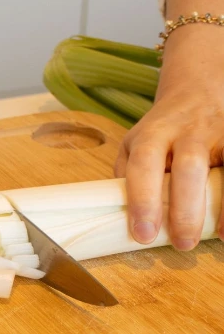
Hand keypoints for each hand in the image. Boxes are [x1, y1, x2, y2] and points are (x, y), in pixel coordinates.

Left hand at [115, 22, 223, 249]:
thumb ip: (127, 175)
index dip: (142, 200)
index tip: (143, 234)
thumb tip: (120, 213)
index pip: (143, 164)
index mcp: (153, 134)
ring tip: (222, 236)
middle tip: (182, 243)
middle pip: (187, 166)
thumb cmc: (163, 131)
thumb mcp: (136, 144)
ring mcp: (218, 133)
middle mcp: (187, 131)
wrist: (198, 90)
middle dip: (184, 208)